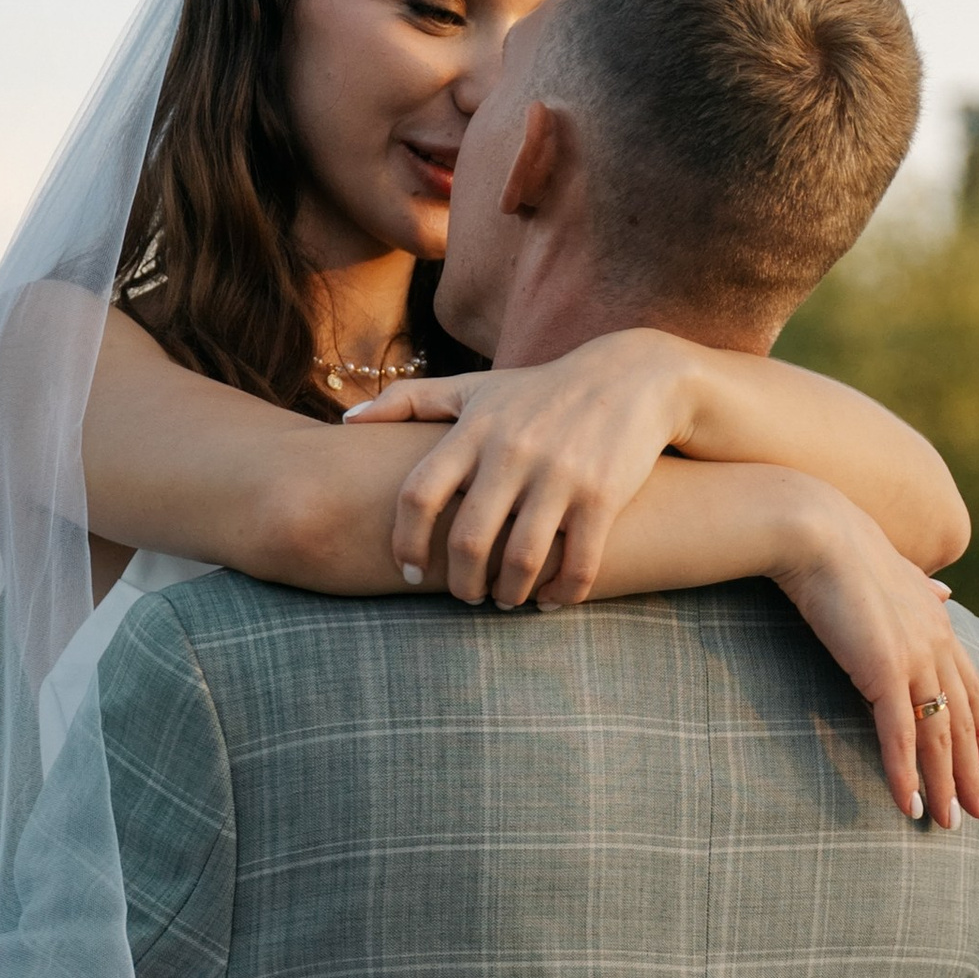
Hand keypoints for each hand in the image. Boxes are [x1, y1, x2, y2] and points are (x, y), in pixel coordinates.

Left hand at [343, 330, 692, 610]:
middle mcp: (513, 452)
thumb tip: (346, 423)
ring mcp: (560, 476)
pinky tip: (551, 599)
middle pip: (469, 542)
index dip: (406, 544)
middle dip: (461, 584)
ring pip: (522, 562)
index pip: (418, 495)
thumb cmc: (538, 392)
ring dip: (508, 595)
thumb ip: (408, 402)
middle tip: (465, 596)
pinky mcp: (603, 496)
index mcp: (474, 430)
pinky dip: (561, 594)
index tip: (410, 572)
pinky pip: (578, 565)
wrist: (632, 377)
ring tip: (505, 600)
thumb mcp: (473, 387)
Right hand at [767, 479, 978, 824]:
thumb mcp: (891, 569)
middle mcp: (935, 643)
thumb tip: (946, 593)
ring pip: (937, 737)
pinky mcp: (882, 671)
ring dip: (944, 785)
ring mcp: (912, 659)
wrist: (815, 530)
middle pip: (961, 721)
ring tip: (947, 824)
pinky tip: (909, 805)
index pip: (969, 686)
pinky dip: (905, 774)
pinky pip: (899, 736)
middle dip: (971, 771)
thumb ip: (920, 588)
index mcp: (936, 622)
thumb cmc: (838, 546)